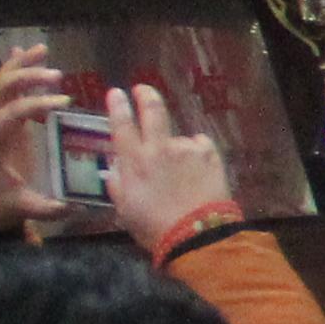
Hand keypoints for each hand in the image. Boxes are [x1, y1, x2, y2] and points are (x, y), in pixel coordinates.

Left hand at [0, 43, 75, 231]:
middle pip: (2, 89)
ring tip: (43, 49)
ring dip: (21, 64)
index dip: (37, 104)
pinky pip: (2, 86)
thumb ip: (47, 208)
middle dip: (28, 76)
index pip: (12, 113)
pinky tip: (23, 51)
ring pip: (0, 82)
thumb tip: (79, 205)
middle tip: (58, 75)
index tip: (65, 101)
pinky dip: (13, 67)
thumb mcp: (20, 207)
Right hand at [99, 84, 237, 257]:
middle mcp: (159, 148)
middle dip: (146, 96)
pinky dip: (197, 153)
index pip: (122, 126)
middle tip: (143, 88)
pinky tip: (198, 171)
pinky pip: (200, 146)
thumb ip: (118, 184)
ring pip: (178, 139)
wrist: (197, 235)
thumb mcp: (125, 209)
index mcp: (134, 161)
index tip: (116, 92)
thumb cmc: (154, 226)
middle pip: (153, 112)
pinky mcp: (211, 154)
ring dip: (177, 150)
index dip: (118, 107)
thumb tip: (113, 168)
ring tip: (182, 176)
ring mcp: (187, 148)